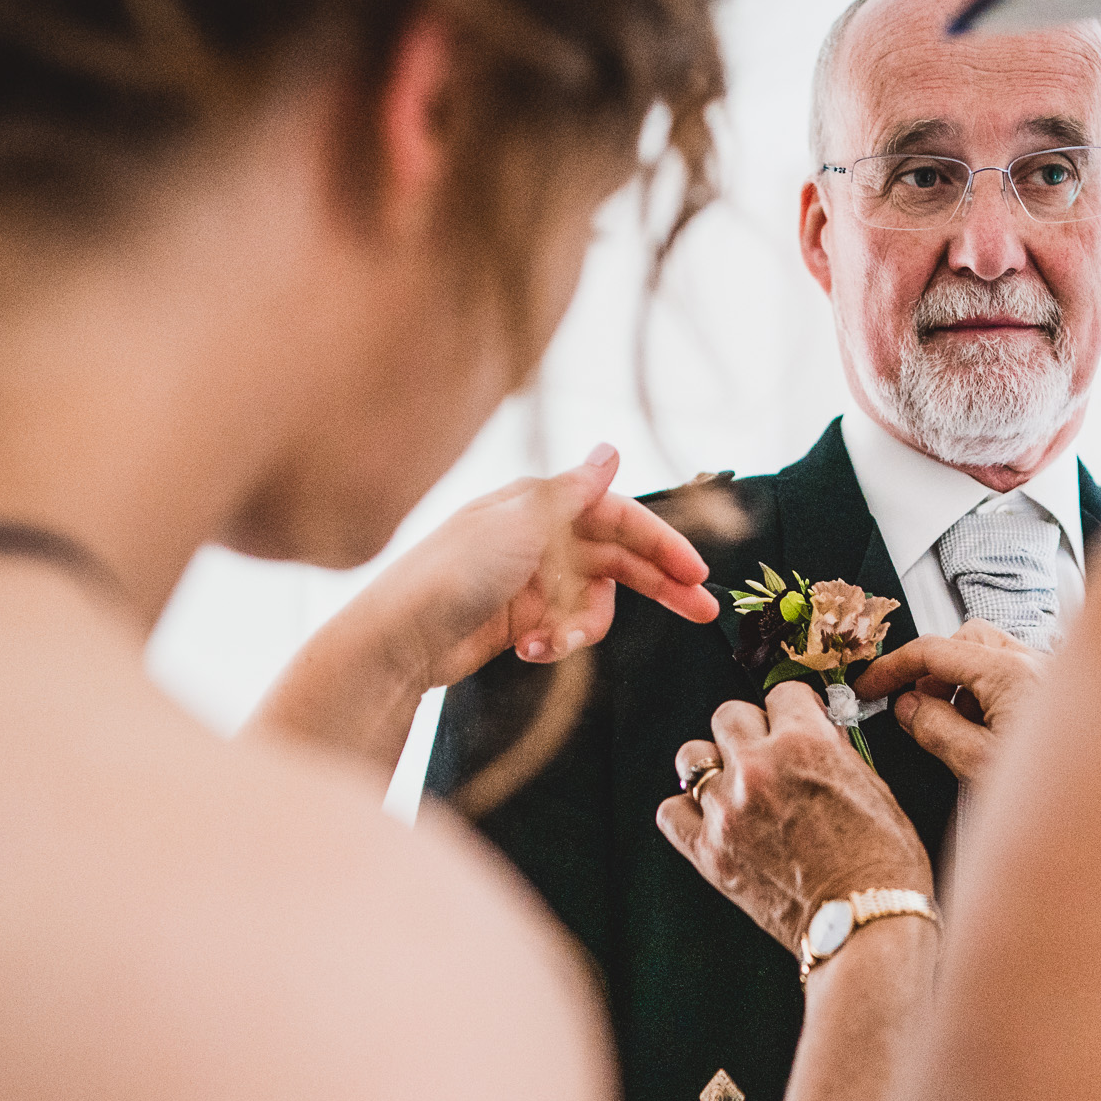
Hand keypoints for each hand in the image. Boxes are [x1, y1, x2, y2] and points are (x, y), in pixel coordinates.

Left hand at [367, 444, 718, 692]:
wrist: (396, 640)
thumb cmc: (451, 573)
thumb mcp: (520, 525)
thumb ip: (573, 492)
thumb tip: (613, 449)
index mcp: (540, 503)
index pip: (619, 516)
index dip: (661, 543)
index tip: (697, 574)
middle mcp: (540, 537)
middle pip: (618, 558)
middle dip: (660, 586)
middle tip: (704, 613)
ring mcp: (531, 581)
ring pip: (594, 602)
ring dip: (585, 626)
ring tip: (556, 644)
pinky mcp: (520, 620)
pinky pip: (564, 630)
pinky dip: (555, 643)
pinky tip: (529, 652)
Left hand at [658, 683, 933, 955]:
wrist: (865, 923)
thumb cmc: (882, 862)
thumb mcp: (873, 787)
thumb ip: (833, 752)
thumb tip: (815, 734)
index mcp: (805, 742)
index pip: (782, 693)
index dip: (792, 708)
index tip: (793, 720)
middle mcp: (758, 768)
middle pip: (728, 715)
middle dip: (749, 731)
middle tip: (765, 754)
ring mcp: (727, 810)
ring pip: (692, 758)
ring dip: (713, 767)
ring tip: (735, 788)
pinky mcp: (709, 852)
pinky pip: (671, 812)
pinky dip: (687, 812)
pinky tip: (711, 820)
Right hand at [853, 618, 1047, 785]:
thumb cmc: (1063, 793)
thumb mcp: (979, 765)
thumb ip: (936, 730)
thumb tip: (908, 708)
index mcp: (1010, 673)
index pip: (934, 651)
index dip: (892, 666)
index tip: (869, 685)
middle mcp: (1035, 662)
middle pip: (965, 640)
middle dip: (933, 669)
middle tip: (915, 710)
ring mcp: (1052, 674)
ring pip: (991, 654)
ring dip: (963, 681)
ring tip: (956, 729)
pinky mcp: (1061, 694)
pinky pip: (1015, 674)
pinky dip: (990, 692)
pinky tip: (989, 733)